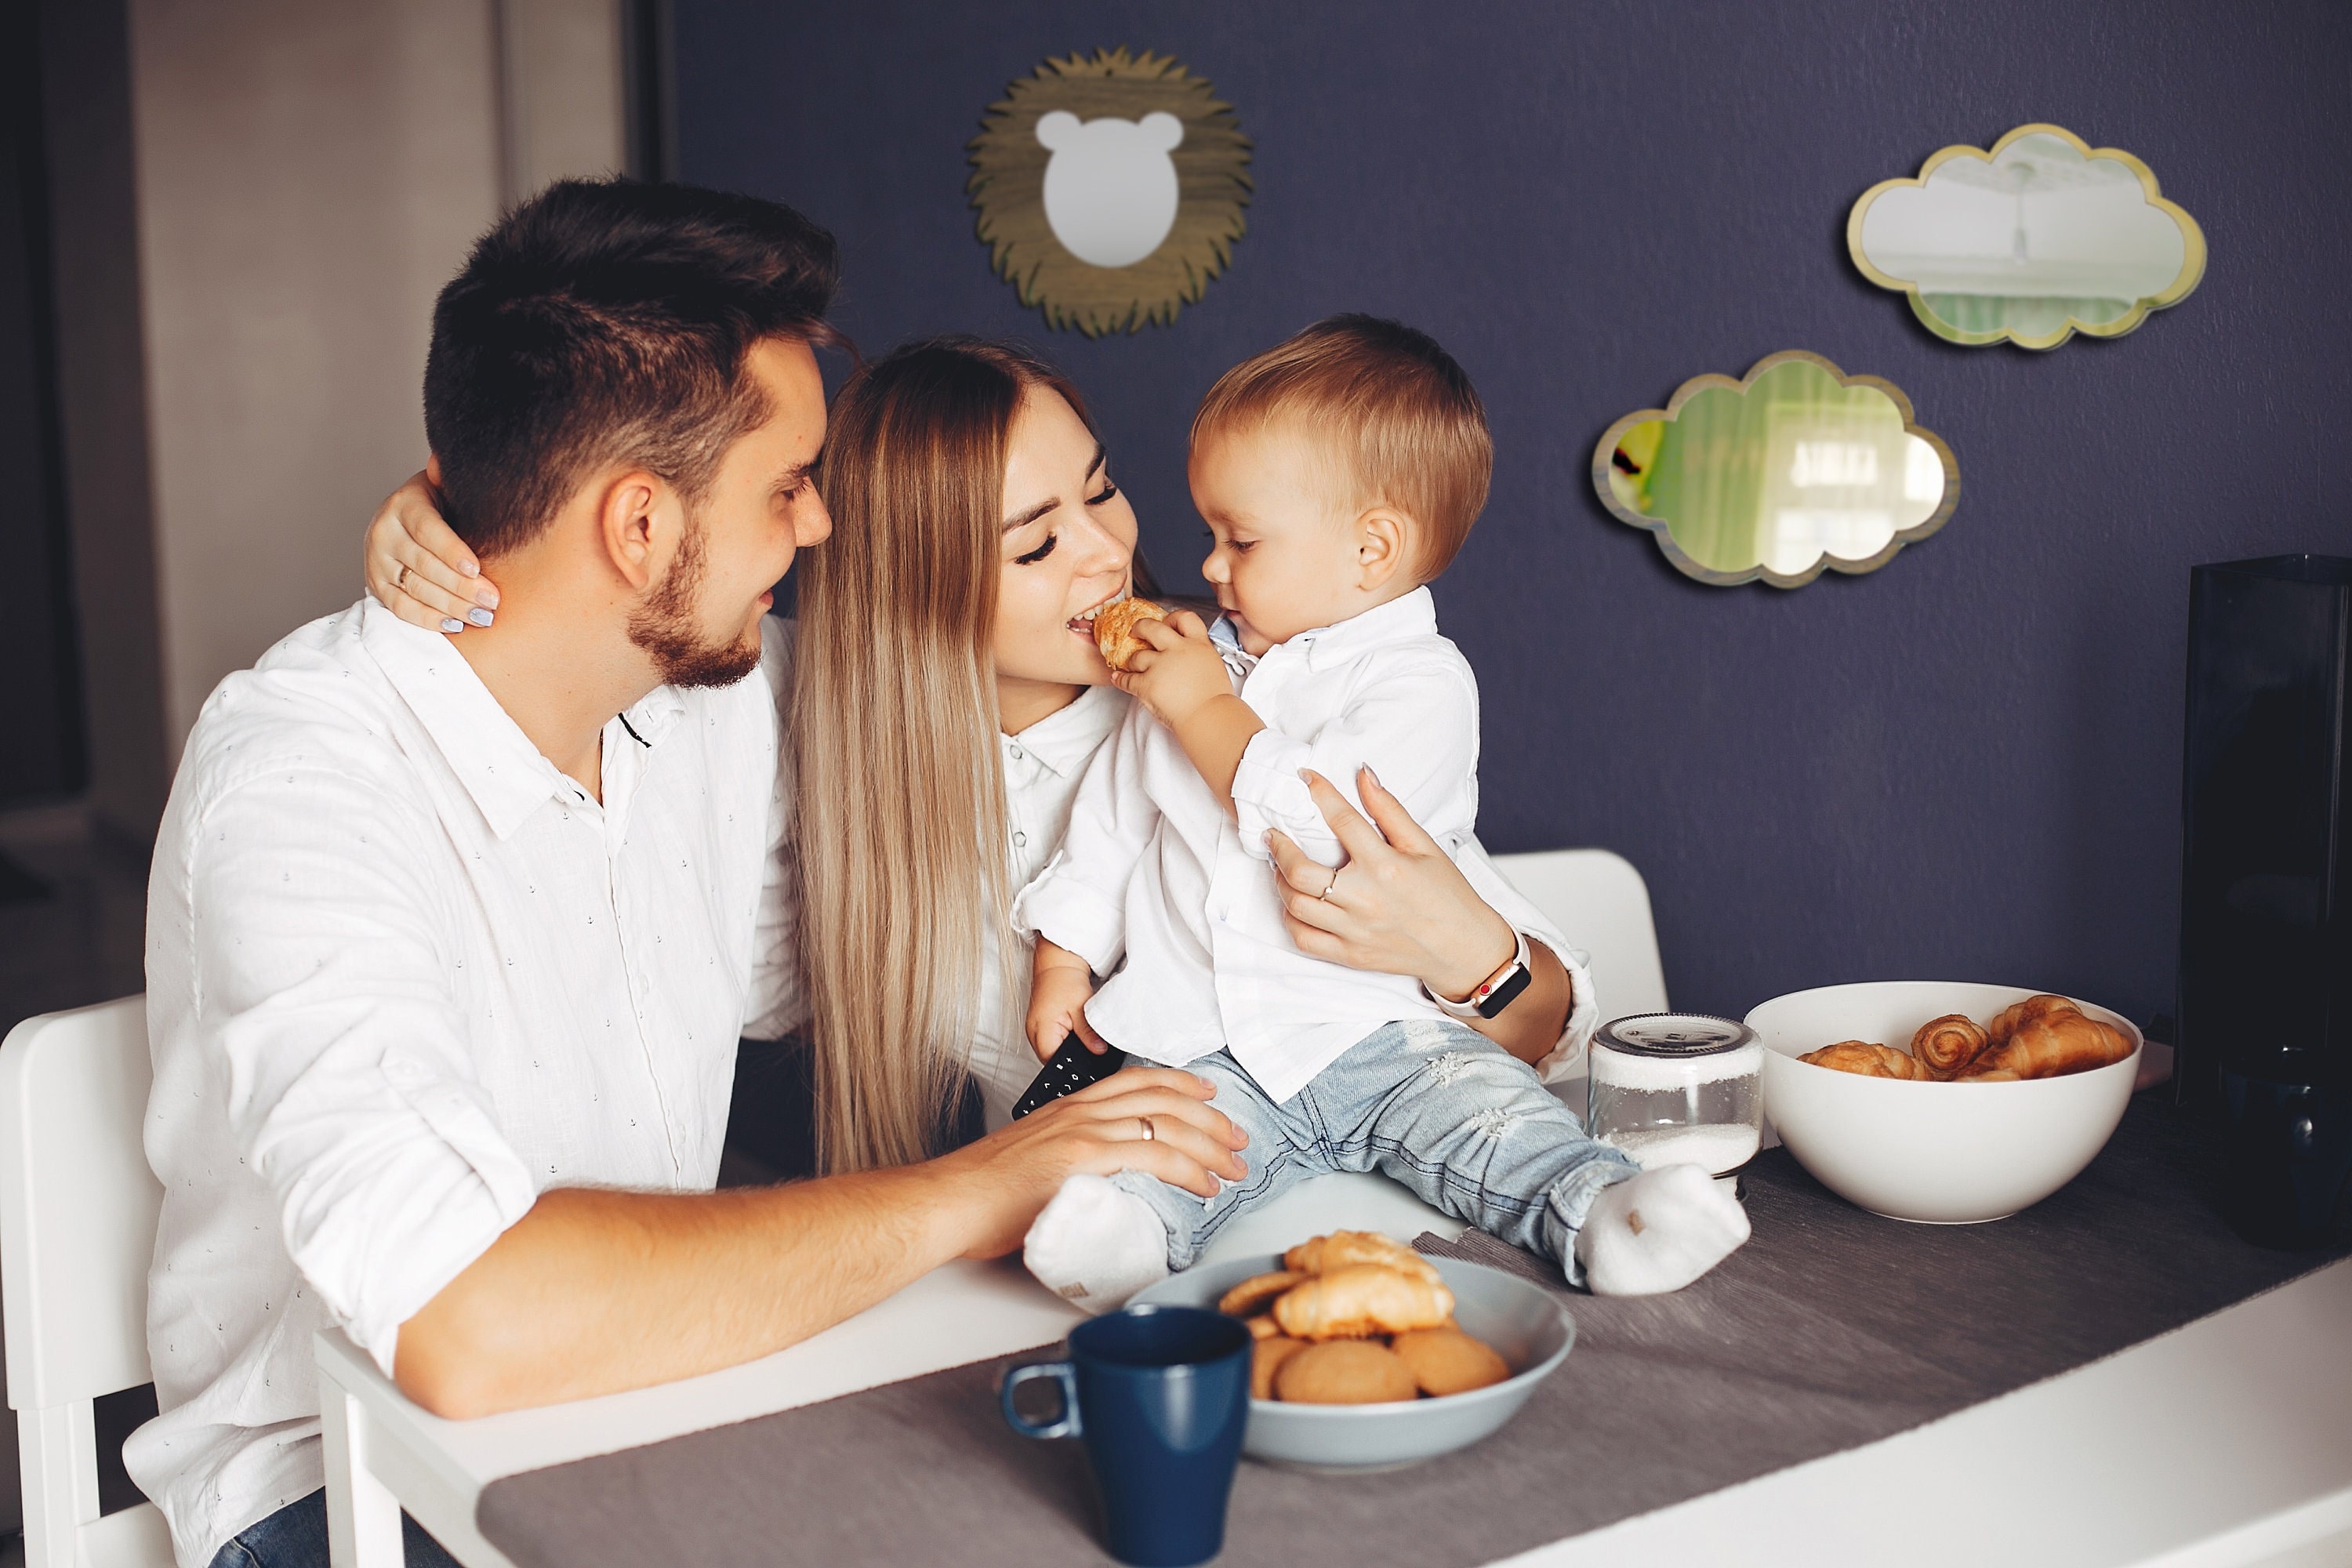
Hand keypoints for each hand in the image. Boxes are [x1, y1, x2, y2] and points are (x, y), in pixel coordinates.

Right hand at [365, 470, 499, 633]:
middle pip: (424, 565)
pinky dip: (428, 619)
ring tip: (483, 616)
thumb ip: (454, 480)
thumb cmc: (442, 503)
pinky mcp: (376, 584)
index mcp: (405, 504)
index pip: (427, 530)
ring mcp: (377, 560)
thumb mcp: (447, 487)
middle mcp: (384, 531)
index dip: (451, 551)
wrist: (405, 520)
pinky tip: (456, 624)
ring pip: (415, 589)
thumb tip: (460, 464)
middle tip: (492, 601)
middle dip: (461, 586)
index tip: (476, 569)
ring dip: (451, 606)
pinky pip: (400, 608)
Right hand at [937, 1067, 1249, 1257]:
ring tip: (1234, 1167)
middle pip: (1162, 1099)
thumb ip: (1071, 1158)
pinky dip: (1188, 1170)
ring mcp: (1084, 1132)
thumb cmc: (983, 1191)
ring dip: (1210, 1147)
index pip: (1136, 1081)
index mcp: (1069, 1107)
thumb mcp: (1035, 1160)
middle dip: (1209, 1119)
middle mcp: (1081, 1111)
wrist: (950, 1201)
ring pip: (1166, 1124)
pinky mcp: (1085, 1159)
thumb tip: (1103, 1178)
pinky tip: (1205, 1185)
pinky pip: (1152, 1154)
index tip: (1208, 1096)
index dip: (1179, 1084)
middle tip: (1238, 1139)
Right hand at [1027, 942, 1108, 1059]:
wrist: (1057, 964)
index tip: (1086, 1058)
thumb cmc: (1064, 980)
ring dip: (1064, 1048)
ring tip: (1076, 1034)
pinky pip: (1049, 1041)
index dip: (1070, 1063)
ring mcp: (1033, 1029)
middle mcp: (1033, 1032)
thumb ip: (1089, 1033)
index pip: (1053, 1061)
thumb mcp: (1082, 1008)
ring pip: (1049, 1050)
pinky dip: (1061, 1040)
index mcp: (1041, 1029)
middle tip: (1084, 1045)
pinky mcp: (1038, 1026)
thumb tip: (1098, 1050)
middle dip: (1068, 1057)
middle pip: (1050, 1058)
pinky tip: (1070, 1031)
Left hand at [1113, 611, 1231, 726]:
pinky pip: (1126, 679)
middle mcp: (1177, 650)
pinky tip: (1118, 679)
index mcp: (1198, 645)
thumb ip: (1199, 655)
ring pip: (1137, 656)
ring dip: (1132, 662)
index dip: (1173, 618)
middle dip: (1140, 627)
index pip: (1184, 618)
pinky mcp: (1147, 684)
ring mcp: (1160, 666)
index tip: (1167, 622)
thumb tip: (1192, 656)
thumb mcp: (1214, 666)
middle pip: (1151, 628)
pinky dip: (1120, 680)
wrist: (1209, 718)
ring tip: (1132, 665)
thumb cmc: (1216, 700)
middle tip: (1136, 631)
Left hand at [1266, 766, 1515, 1000]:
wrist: (1463, 948)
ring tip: (1280, 867)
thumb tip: (1364, 775)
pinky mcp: (1350, 954)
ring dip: (1280, 882)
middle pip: (1300, 871)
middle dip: (1279, 848)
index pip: (1341, 821)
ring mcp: (1354, 931)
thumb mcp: (1425, 846)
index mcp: (1385, 867)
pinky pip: (1304, 939)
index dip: (1320, 793)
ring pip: (1296, 905)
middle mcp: (1364, 899)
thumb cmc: (1447, 894)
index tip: (1305, 777)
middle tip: (1273, 835)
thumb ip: (1390, 811)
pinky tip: (1293, 903)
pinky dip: (1291, 919)